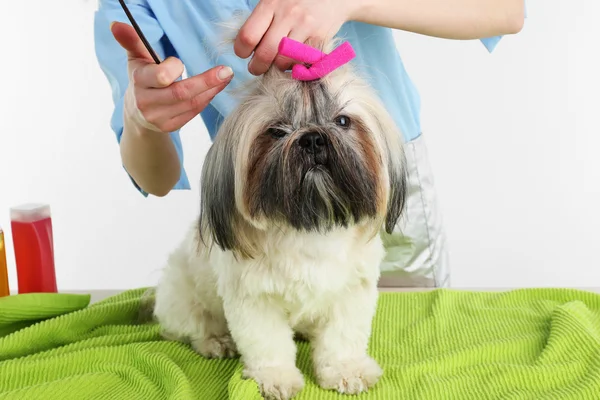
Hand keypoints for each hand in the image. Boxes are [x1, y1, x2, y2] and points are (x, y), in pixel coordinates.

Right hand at [110, 22, 233, 133]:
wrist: (137, 113)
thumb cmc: (142, 80)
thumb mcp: (136, 59)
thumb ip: (132, 41)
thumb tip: (117, 24)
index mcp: (139, 82)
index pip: (162, 76)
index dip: (174, 67)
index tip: (180, 63)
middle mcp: (147, 102)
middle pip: (182, 92)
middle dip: (207, 81)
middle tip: (226, 71)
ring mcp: (159, 118)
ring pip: (192, 103)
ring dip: (212, 90)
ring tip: (225, 77)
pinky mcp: (170, 127)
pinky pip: (193, 112)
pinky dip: (206, 99)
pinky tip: (215, 89)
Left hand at [234, 0, 355, 75]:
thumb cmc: (296, 1)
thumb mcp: (275, 1)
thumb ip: (261, 20)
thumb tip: (245, 47)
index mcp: (271, 3)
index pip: (248, 36)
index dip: (241, 51)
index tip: (244, 53)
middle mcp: (288, 14)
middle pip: (264, 54)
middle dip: (256, 67)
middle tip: (256, 68)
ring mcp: (305, 27)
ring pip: (282, 62)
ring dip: (276, 68)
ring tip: (277, 62)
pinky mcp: (320, 38)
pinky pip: (301, 63)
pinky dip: (294, 66)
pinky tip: (293, 59)